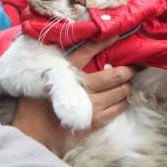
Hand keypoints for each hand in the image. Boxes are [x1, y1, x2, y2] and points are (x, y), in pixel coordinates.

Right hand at [11, 37, 134, 151]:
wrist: (34, 130)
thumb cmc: (40, 101)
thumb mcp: (49, 77)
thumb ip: (66, 65)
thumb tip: (89, 51)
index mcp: (68, 72)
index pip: (88, 51)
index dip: (105, 42)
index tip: (117, 36)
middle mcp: (82, 87)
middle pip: (115, 75)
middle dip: (127, 71)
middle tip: (132, 68)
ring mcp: (91, 105)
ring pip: (121, 92)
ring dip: (126, 87)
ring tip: (126, 84)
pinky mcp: (95, 120)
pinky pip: (118, 109)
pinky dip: (122, 102)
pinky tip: (120, 100)